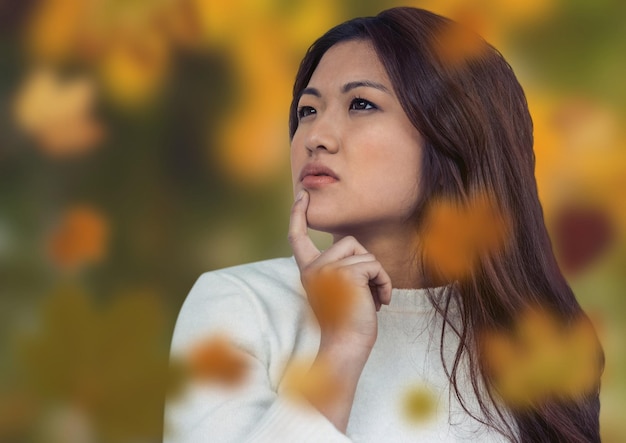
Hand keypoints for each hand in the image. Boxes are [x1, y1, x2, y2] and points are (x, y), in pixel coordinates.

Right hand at [288, 190, 391, 348]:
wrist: (346, 347)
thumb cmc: (347, 322)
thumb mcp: (337, 290)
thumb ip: (339, 267)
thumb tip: (356, 248)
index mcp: (308, 270)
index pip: (298, 237)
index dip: (298, 214)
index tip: (302, 195)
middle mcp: (314, 267)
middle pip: (348, 241)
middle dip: (365, 263)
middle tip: (365, 292)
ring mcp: (328, 269)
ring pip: (366, 255)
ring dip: (377, 277)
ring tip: (371, 300)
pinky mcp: (347, 274)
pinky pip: (375, 266)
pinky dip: (385, 283)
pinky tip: (381, 303)